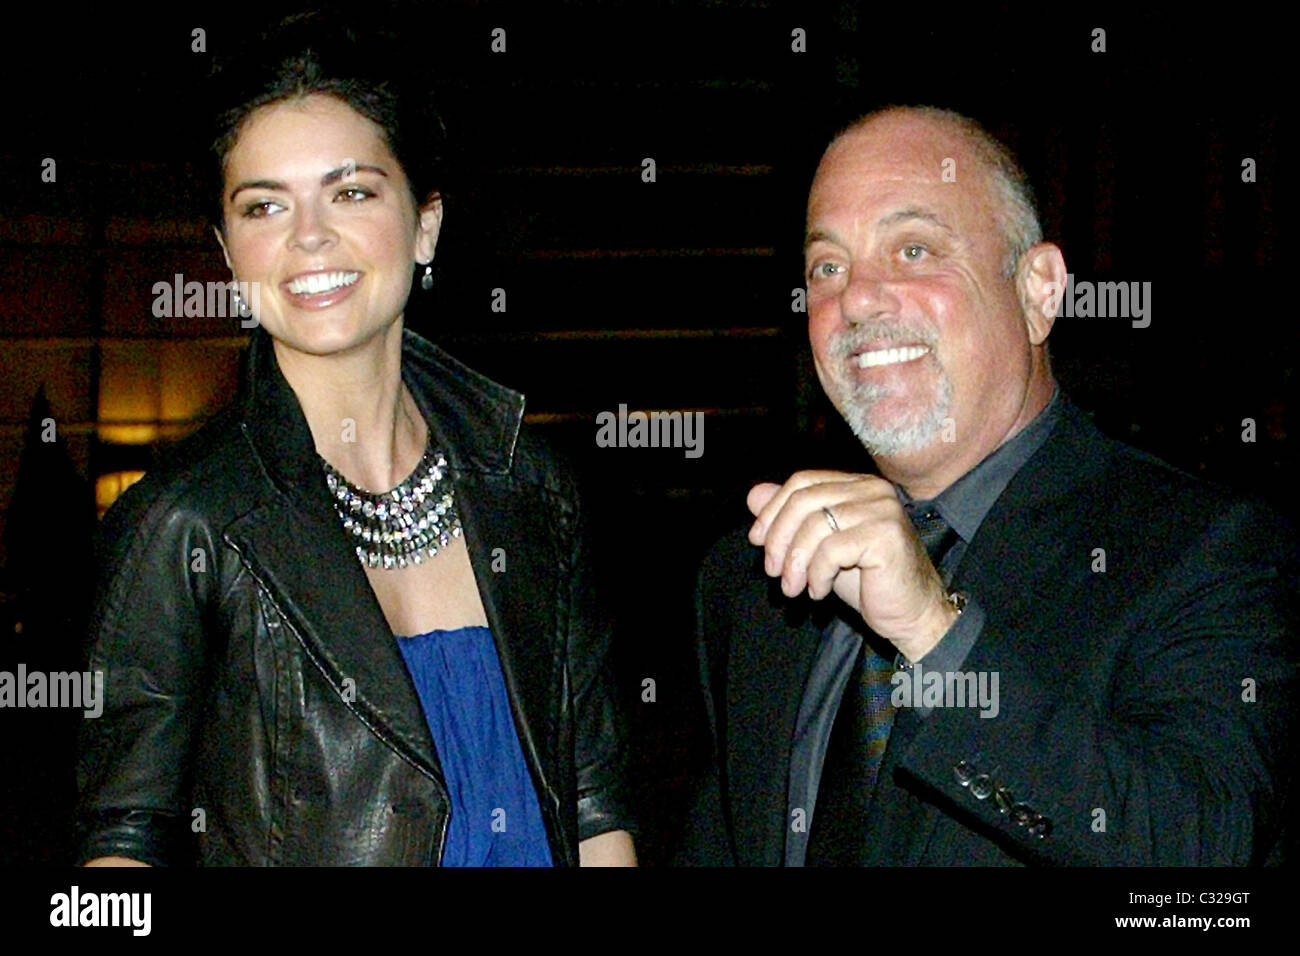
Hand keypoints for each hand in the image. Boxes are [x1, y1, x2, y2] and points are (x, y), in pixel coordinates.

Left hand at [747, 470, 957, 660]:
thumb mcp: (819, 548)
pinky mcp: (885, 535)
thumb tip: (753, 495)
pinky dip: (816, 574)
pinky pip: (831, 550)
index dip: (773, 510)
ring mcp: (882, 510)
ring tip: (794, 589)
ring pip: (814, 526)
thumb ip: (791, 519)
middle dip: (779, 539)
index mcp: (858, 485)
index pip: (802, 481)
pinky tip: (819, 592)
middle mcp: (873, 490)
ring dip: (795, 563)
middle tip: (773, 572)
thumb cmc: (867, 583)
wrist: (911, 614)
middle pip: (804, 500)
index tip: (757, 541)